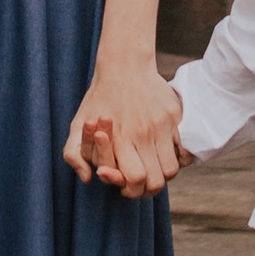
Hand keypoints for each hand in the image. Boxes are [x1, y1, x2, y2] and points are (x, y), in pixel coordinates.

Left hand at [64, 60, 186, 194]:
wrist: (124, 65)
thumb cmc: (98, 99)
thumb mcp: (77, 124)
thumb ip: (73, 153)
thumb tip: (87, 178)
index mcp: (121, 136)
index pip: (134, 178)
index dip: (130, 189)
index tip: (125, 186)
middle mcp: (144, 133)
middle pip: (156, 180)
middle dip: (146, 190)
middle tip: (139, 185)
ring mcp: (162, 125)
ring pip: (171, 169)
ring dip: (162, 176)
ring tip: (151, 171)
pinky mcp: (174, 116)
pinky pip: (182, 150)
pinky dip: (174, 158)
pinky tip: (161, 155)